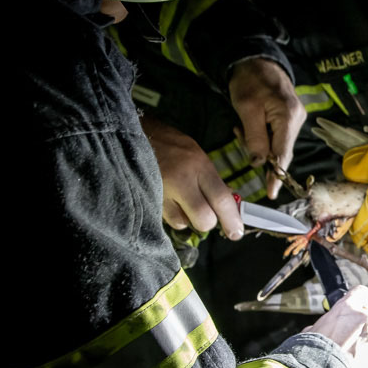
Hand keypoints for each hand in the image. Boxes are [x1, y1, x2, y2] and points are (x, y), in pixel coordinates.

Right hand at [142, 115, 244, 239]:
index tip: (236, 233)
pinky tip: (166, 200)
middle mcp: (182, 179)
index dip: (231, 220)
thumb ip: (212, 180)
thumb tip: (229, 204)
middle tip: (205, 215)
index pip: (221, 199)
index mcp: (199, 165)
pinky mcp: (146, 200)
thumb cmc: (170, 145)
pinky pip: (164, 219)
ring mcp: (161, 191)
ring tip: (179, 201)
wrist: (131, 134)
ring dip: (185, 219)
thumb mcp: (196, 156)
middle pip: (203, 218)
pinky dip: (169, 216)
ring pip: (182, 223)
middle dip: (207, 223)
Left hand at [229, 58, 305, 199]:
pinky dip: (262, 136)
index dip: (277, 175)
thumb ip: (254, 138)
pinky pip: (277, 136)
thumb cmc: (250, 80)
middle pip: (281, 151)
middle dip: (260, 152)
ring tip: (241, 126)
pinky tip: (249, 125)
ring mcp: (296, 119)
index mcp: (288, 117)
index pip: (283, 154)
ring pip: (278, 144)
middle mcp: (297, 120)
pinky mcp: (290, 117)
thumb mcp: (246, 108)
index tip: (271, 193)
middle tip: (239, 135)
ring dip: (259, 143)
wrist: (257, 60)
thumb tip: (258, 163)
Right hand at [302, 286, 367, 367]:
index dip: (359, 300)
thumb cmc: (311, 352)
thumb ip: (327, 326)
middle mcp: (365, 319)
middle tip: (361, 331)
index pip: (361, 292)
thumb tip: (324, 329)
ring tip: (357, 356)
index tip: (357, 307)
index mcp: (347, 308)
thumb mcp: (313, 331)